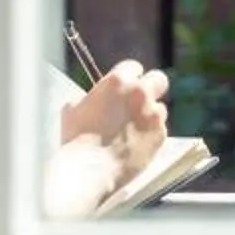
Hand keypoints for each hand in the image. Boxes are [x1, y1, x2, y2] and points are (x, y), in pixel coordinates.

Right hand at [59, 61, 169, 202]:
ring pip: (160, 108)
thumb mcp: (73, 106)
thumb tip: (97, 99)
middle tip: (139, 101)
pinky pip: (160, 129)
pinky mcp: (160, 135)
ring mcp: (152, 114)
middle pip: (158, 79)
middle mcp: (140, 93)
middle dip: (150, 87)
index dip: (128, 78)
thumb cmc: (76, 138)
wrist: (90, 168)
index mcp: (118, 80)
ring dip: (150, 114)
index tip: (124, 88)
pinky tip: (136, 144)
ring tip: (134, 129)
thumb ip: (92, 96)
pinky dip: (151, 134)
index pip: (133, 67)